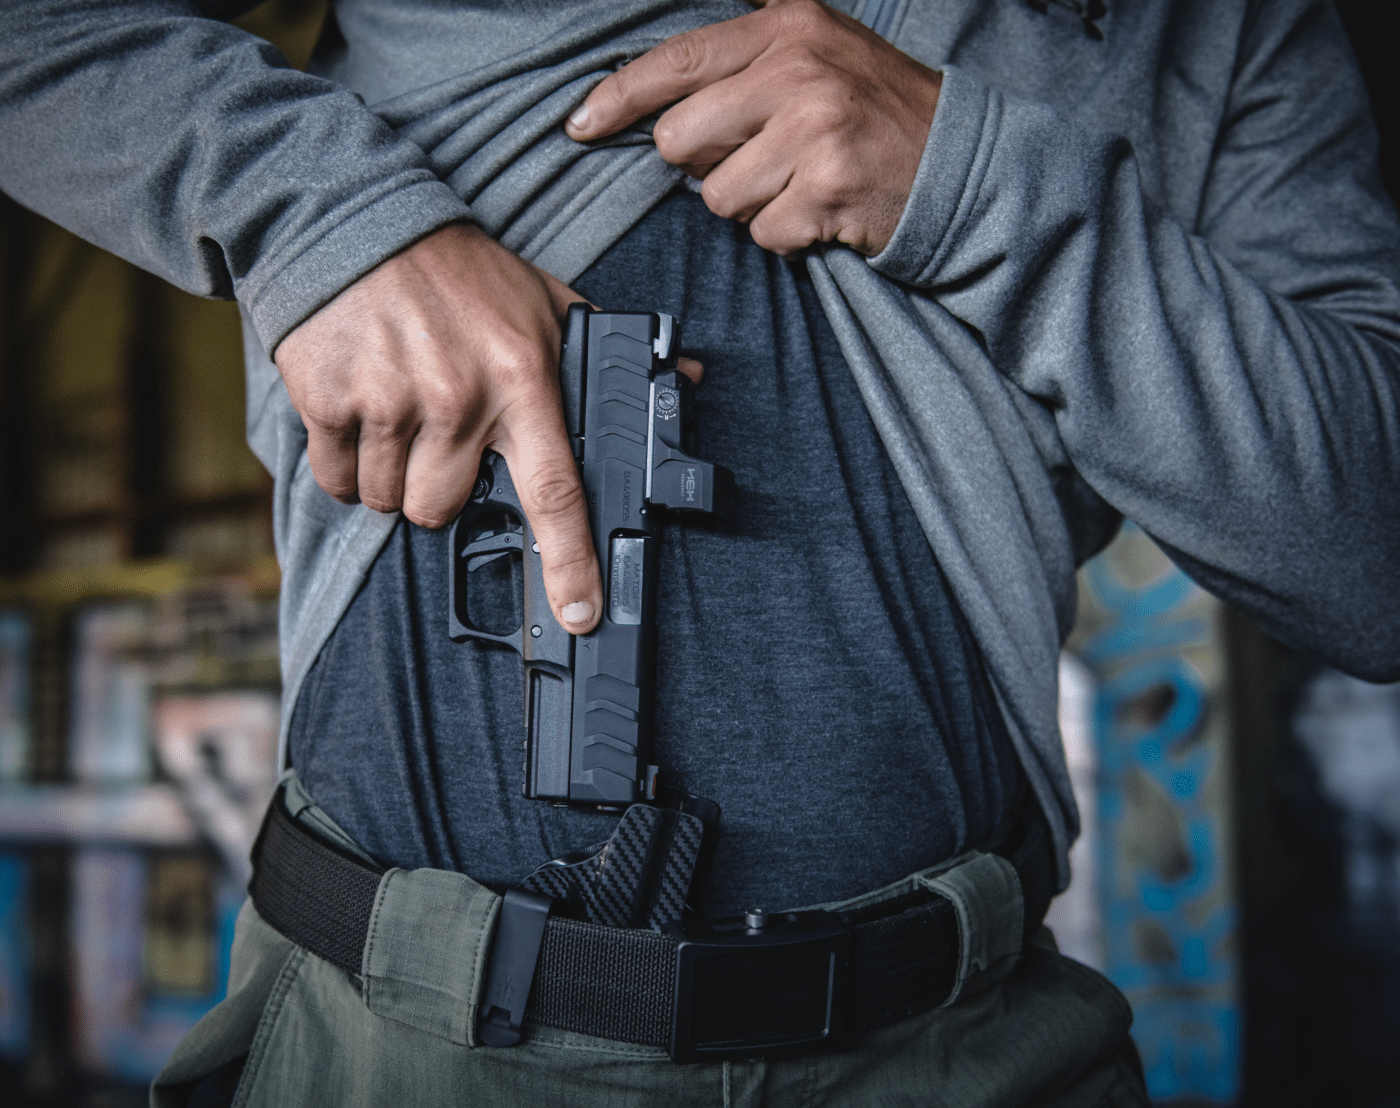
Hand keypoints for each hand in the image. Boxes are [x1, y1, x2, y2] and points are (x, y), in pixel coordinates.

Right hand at [275, 223, 697, 634]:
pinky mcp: (329, 402)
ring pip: (388, 502)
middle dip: (439, 490)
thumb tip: (684, 378)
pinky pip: (337, 480)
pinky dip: (344, 464)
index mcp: (521, 380)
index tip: (579, 614)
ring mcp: (389, 402)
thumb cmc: (461, 273)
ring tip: (398, 411)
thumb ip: (606, 350)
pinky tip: (358, 410)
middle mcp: (457, 398)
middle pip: (442, 509)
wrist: (356, 222)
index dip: (569, 562)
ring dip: (390, 476)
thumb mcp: (544, 302)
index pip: (555, 489)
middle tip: (438, 435)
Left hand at [565, 0, 940, 255]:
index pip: (676, 60)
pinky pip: (762, 233)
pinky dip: (785, 234)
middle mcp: (796, 72)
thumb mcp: (817, 47)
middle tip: (756, 157)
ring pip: (718, 197)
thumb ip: (744, 52)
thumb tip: (659, 86)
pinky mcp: (828, 190)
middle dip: (703, 163)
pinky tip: (819, 210)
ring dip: (750, 203)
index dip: (616, 96)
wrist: (958, 159)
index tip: (577, 123)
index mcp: (785, 28)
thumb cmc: (874, 108)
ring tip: (798, 181)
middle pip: (680, 140)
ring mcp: (813, 132)